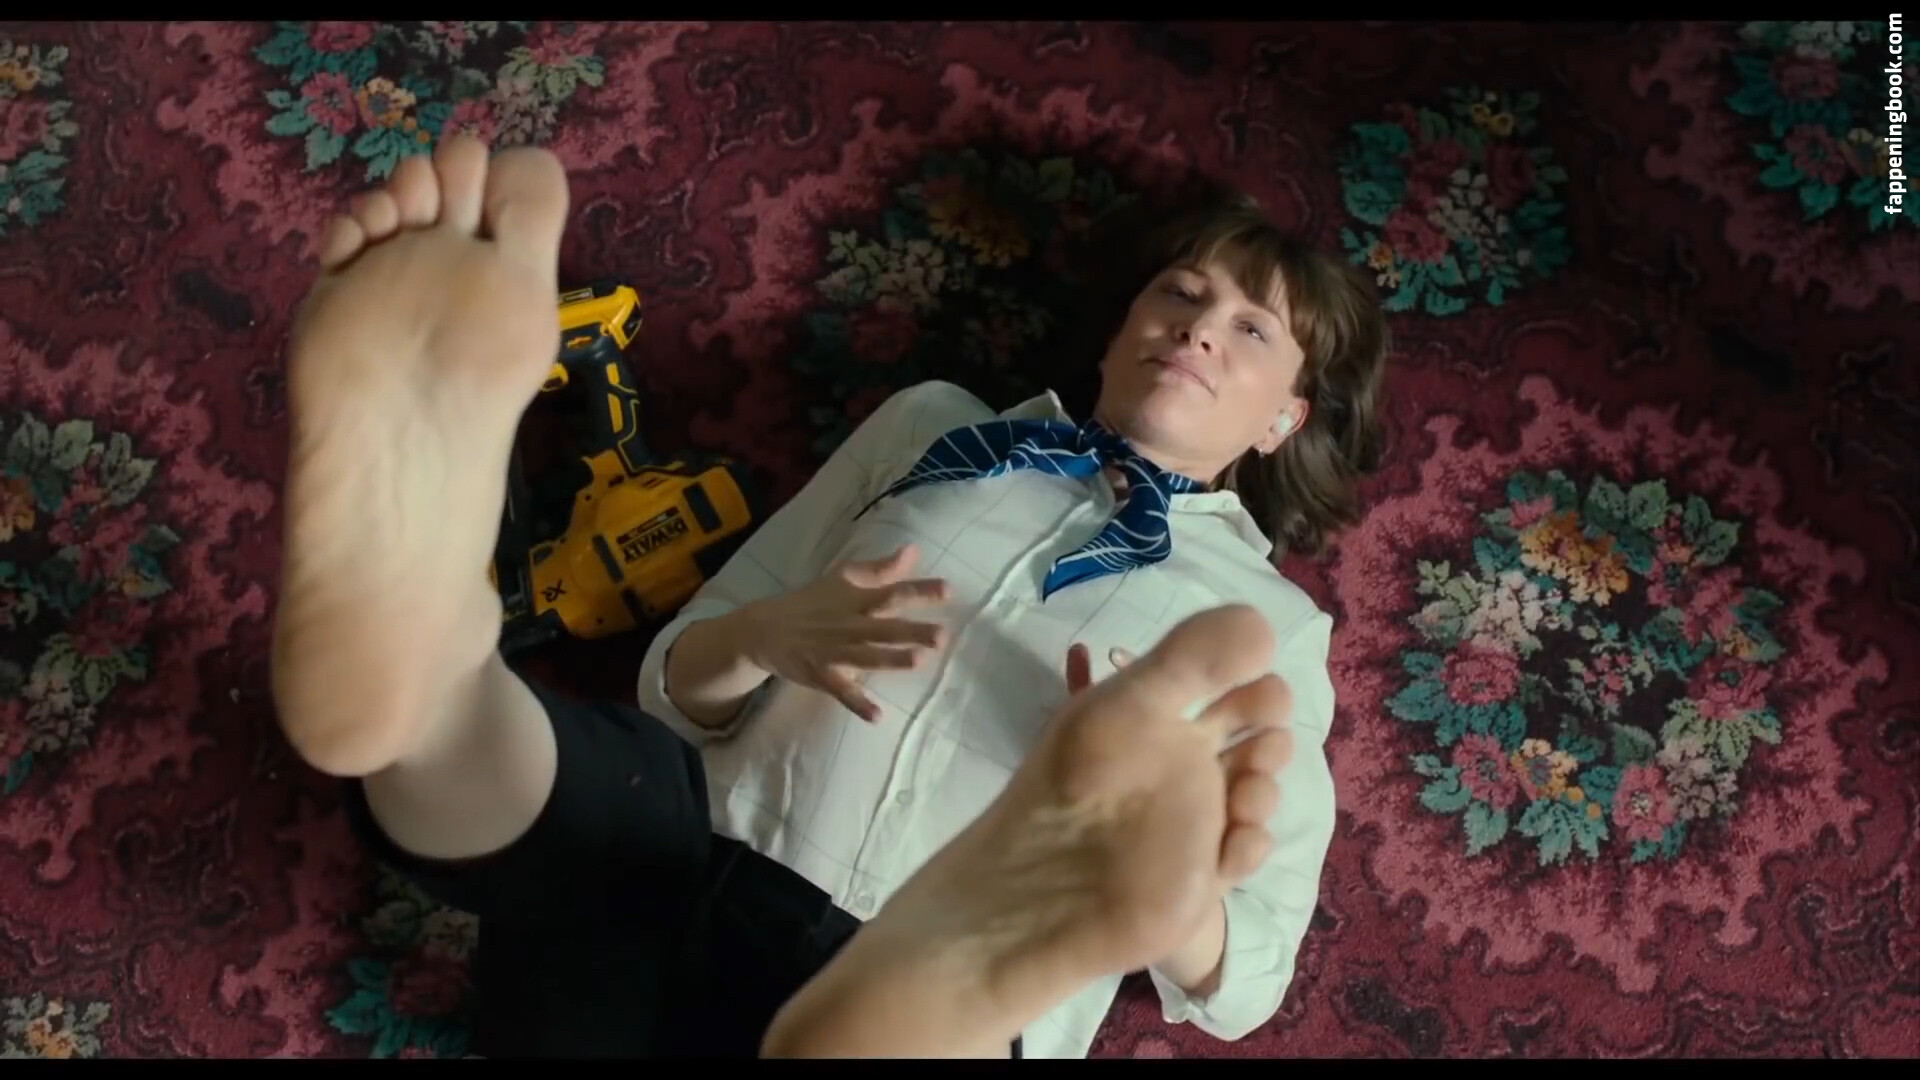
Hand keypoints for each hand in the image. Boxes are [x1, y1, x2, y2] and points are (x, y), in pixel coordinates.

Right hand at [739, 545, 949, 721]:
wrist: (763, 629)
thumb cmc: (812, 602)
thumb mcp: (843, 578)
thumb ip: (881, 569)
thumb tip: (914, 551)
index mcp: (856, 601)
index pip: (891, 593)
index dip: (919, 592)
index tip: (948, 591)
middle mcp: (849, 625)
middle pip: (884, 628)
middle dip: (912, 632)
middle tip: (942, 636)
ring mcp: (834, 652)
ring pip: (866, 657)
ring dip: (891, 660)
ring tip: (918, 662)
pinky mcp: (821, 675)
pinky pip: (842, 691)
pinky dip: (857, 704)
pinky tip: (877, 716)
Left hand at [1038, 620, 1293, 976]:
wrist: (1054, 890)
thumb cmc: (1087, 783)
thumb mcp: (1134, 702)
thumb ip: (1193, 656)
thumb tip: (1264, 625)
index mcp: (1160, 720)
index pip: (1221, 689)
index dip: (1251, 683)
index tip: (1262, 680)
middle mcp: (1181, 766)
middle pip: (1251, 741)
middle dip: (1269, 737)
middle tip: (1263, 740)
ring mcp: (1195, 820)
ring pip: (1256, 793)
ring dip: (1263, 787)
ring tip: (1243, 795)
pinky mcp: (1203, 872)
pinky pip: (1247, 849)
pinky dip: (1250, 844)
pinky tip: (1233, 844)